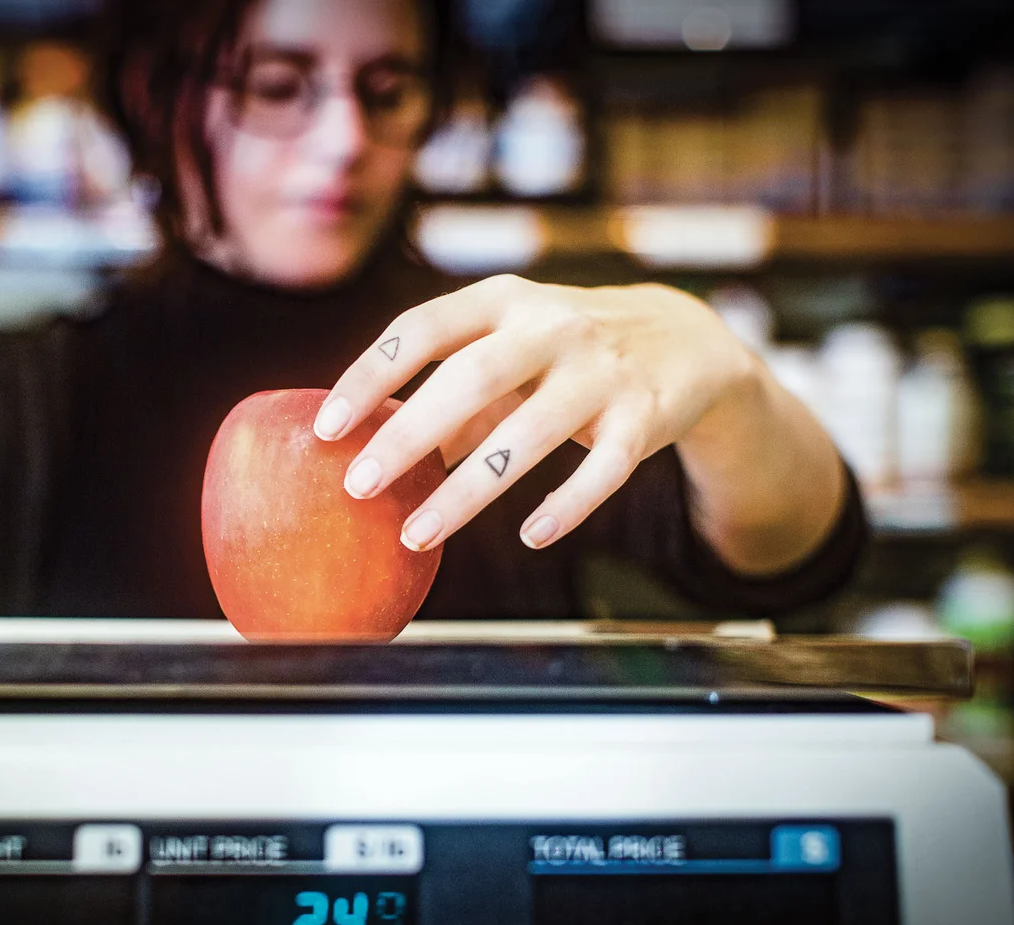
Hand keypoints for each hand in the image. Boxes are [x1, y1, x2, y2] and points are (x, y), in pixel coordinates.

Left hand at [312, 274, 761, 552]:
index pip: (423, 328)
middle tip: (357, 485)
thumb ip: (448, 394)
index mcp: (503, 298)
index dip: (370, 374)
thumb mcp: (507, 348)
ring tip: (416, 534)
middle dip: (406, 434)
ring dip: (467, 490)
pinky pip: (602, 470)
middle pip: (471, 379)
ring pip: (529, 433)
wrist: (686, 340)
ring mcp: (603, 370)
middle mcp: (552, 325)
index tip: (326, 424)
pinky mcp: (645, 416)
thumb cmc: (565, 350)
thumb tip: (377, 452)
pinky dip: (566, 505)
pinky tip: (530, 536)